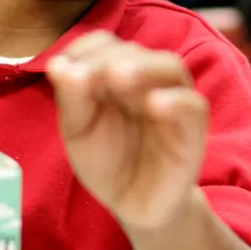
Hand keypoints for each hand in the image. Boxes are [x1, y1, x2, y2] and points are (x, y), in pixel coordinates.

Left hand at [48, 31, 206, 230]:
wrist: (133, 205)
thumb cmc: (108, 162)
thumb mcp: (79, 131)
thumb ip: (72, 99)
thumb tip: (57, 64)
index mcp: (117, 76)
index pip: (106, 44)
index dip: (85, 49)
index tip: (63, 67)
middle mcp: (147, 82)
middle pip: (136, 52)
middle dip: (108, 59)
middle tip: (88, 75)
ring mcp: (172, 104)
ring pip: (170, 67)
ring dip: (143, 67)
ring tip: (117, 76)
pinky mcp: (191, 132)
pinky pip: (193, 106)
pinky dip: (176, 101)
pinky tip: (153, 104)